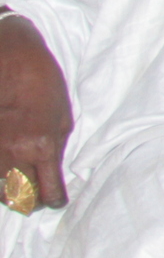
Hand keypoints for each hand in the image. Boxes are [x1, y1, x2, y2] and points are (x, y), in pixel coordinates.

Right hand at [0, 16, 70, 210]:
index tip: (55, 200)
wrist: (10, 57)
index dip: (53, 200)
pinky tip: (6, 161)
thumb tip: (53, 171)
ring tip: (20, 173)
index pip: (47, 191)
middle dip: (30, 198)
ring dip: (10, 186)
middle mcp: (13, 153)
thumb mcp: (63, 114)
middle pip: (19, 197)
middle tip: (37, 192)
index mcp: (41, 146)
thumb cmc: (42, 81)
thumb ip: (57, 147)